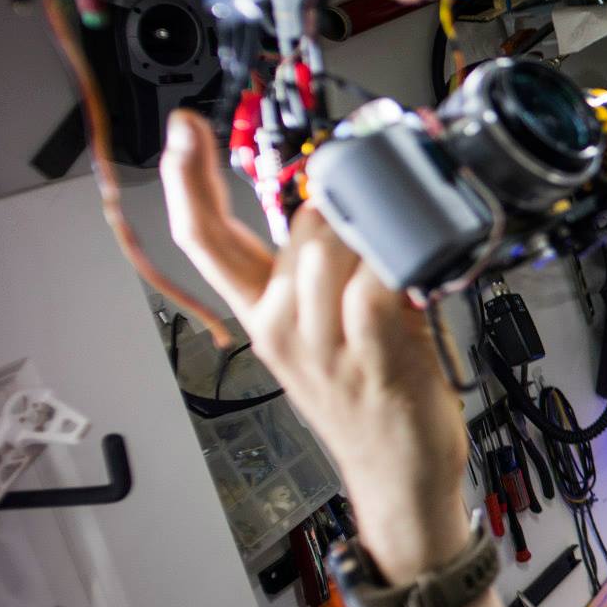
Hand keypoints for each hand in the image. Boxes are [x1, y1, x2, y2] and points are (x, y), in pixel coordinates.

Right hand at [160, 109, 470, 578]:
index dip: (188, 178)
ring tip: (413, 259)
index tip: (183, 127)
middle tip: (395, 223)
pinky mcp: (372, 354)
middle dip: (350, 208)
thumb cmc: (373, 399)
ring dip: (380, 233)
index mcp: (261, 314)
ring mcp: (321, 343)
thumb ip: (331, 270)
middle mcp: (278, 325)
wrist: (398, 479)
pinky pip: (380, 283)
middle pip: (300, 226)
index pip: (204, 238)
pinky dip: (405, 263)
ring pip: (334, 244)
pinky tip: (424, 269)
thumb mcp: (332, 330)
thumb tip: (357, 204)